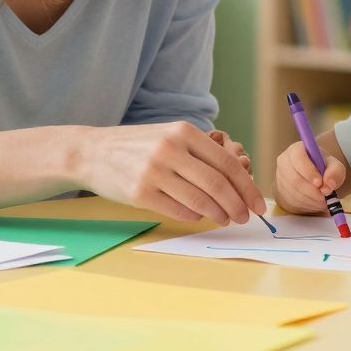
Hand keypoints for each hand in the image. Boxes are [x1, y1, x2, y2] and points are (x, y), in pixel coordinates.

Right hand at [77, 122, 263, 224]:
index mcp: (184, 131)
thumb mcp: (170, 136)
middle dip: (238, 205)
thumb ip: (200, 154)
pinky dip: (195, 217)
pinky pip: (179, 211)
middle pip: (218, 184)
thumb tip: (237, 182)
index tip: (258, 203)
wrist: (93, 151)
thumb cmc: (138, 146)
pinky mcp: (140, 193)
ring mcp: (154, 172)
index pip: (227, 164)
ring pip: (200, 201)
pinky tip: (199, 216)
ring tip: (226, 219)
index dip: (247, 187)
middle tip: (246, 217)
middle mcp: (170, 149)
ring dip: (219, 214)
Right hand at [274, 141, 346, 215]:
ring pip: (293, 192)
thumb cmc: (323, 169)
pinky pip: (292, 201)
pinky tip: (314, 202)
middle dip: (311, 190)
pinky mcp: (280, 192)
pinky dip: (306, 205)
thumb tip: (328, 186)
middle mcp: (284, 161)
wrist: (313, 179)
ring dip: (310, 199)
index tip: (320, 183)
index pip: (298, 157)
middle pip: (294, 178)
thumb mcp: (334, 167)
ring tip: (323, 200)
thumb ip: (335, 172)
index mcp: (297, 150)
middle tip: (324, 196)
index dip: (308, 171)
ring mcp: (280, 177)